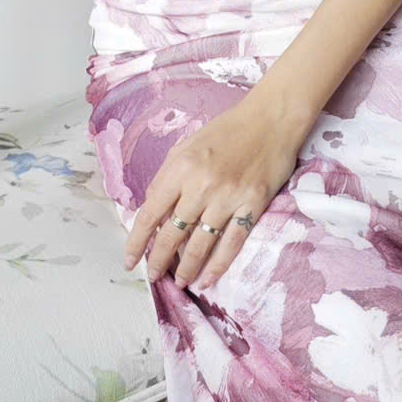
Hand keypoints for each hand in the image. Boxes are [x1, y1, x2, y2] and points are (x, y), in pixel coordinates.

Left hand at [126, 88, 310, 290]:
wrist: (271, 119)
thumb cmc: (227, 131)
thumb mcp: (187, 146)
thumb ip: (168, 178)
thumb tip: (154, 213)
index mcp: (180, 168)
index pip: (150, 214)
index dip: (137, 241)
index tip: (130, 260)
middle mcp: (201, 185)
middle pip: (172, 234)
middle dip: (159, 260)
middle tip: (153, 276)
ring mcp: (228, 197)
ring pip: (200, 244)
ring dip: (186, 268)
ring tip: (179, 281)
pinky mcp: (252, 205)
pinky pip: (231, 243)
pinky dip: (218, 265)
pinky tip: (207, 279)